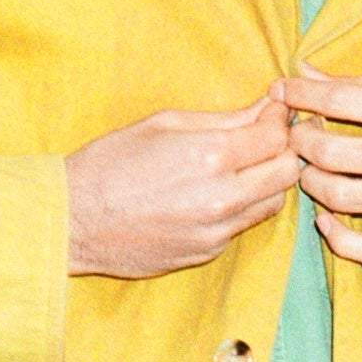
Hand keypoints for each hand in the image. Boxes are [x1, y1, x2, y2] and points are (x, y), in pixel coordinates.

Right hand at [67, 96, 299, 275]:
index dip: (280, 118)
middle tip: (265, 139)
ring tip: (242, 166)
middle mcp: (221, 198)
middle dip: (283, 150)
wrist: (73, 220)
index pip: (276, 136)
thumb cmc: (111, 163)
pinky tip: (212, 194)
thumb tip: (267, 109)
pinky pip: (243, 225)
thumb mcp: (164, 124)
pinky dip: (240, 207)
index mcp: (209, 157)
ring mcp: (216, 231)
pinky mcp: (207, 252)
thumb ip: (224, 119)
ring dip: (267, 181)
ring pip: (273, 203)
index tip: (273, 110)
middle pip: (288, 172)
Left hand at [279, 69, 361, 268]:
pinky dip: (338, 238)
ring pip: (338, 196)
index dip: (301, 95)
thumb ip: (361, 82)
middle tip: (297, 136)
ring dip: (310, 182)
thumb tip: (304, 72)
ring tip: (311, 170)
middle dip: (299, 142)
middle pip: (329, 152)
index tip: (280, 91)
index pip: (341, 101)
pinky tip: (326, 219)